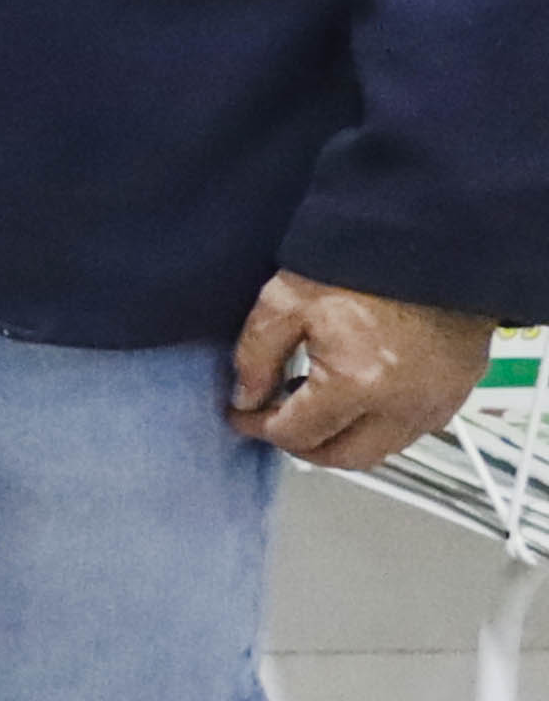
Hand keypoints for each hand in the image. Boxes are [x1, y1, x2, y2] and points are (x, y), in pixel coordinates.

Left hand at [229, 271, 491, 469]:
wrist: (432, 243)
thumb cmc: (363, 263)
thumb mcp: (287, 300)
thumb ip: (256, 355)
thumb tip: (247, 397)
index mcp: (358, 384)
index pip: (297, 434)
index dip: (259, 427)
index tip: (243, 414)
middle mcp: (403, 406)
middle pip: (343, 457)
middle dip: (302, 446)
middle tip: (276, 421)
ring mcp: (436, 402)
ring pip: (381, 450)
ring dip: (343, 438)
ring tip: (315, 404)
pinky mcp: (457, 391)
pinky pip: (412, 430)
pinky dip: (379, 426)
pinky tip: (357, 396)